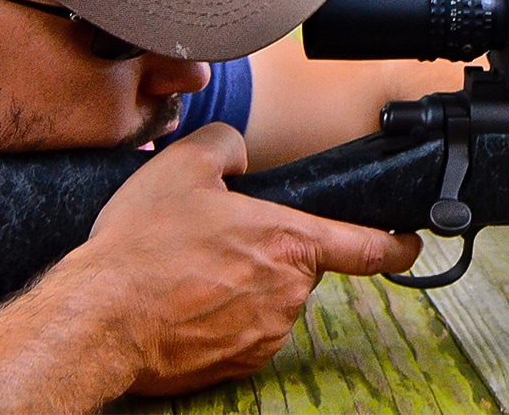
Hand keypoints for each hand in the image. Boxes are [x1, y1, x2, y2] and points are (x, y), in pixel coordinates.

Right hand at [64, 123, 422, 395]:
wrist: (100, 318)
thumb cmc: (141, 246)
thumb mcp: (183, 166)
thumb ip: (226, 144)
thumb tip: (239, 154)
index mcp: (289, 242)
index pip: (366, 247)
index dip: (393, 245)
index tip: (408, 244)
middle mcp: (288, 295)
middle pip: (297, 269)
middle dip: (265, 254)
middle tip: (213, 243)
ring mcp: (264, 335)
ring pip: (267, 301)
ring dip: (240, 288)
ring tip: (187, 274)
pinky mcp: (237, 365)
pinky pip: (241, 333)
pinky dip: (219, 319)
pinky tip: (181, 304)